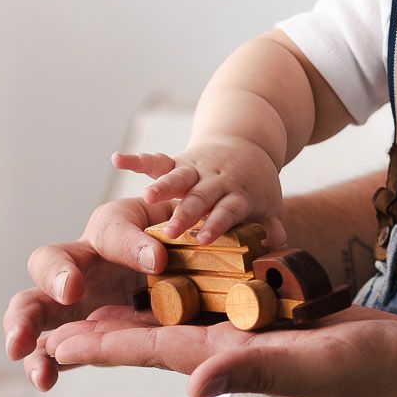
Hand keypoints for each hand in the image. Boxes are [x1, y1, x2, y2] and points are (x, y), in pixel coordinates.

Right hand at [3, 192, 182, 391]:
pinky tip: (44, 380)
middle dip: (56, 274)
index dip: (132, 243)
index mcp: (120, 227)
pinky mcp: (75, 335)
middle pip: (52, 259)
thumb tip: (168, 254)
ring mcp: (75, 300)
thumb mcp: (197, 236)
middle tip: (71, 291)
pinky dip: (42, 362)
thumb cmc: (196, 248)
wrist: (202, 278)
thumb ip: (191, 237)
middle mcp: (88, 260)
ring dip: (24, 324)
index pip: (114, 228)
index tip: (158, 261)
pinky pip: (48, 348)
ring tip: (21, 347)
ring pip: (35, 305)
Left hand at [39, 303, 396, 396]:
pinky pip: (221, 297)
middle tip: (47, 319)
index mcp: (230, 358)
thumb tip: (191, 383)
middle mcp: (232, 345)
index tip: (50, 343)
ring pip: (180, 314)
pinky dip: (189, 282)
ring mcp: (253, 331)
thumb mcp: (314, 367)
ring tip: (92, 292)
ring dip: (135, 305)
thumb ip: (256, 372)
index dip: (100, 345)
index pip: (150, 351)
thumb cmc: (372, 372)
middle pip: (151, 334)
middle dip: (100, 328)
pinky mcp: (276, 316)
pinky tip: (172, 267)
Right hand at [112, 136, 286, 244]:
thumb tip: (280, 252)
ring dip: (163, 186)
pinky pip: (155, 160)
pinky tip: (116, 159)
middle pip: (199, 198)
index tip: (205, 239)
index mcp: (237, 194)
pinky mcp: (179, 161)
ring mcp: (196, 170)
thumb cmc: (255, 185)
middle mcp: (214, 180)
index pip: (227, 211)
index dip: (216, 224)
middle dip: (185, 214)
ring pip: (178, 178)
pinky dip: (136, 160)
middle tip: (173, 231)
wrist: (246, 144)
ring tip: (148, 196)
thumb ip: (271, 229)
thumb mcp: (269, 206)